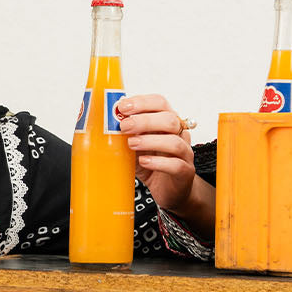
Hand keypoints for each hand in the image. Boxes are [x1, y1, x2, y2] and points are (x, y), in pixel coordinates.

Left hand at [116, 94, 214, 238]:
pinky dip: (158, 163)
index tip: (122, 107)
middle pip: (169, 119)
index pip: (160, 103)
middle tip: (124, 126)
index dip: (142, 102)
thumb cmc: (151, 164)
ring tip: (131, 144)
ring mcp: (185, 153)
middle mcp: (179, 134)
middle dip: (144, 120)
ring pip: (174, 142)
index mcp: (166, 122)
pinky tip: (143, 162)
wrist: (168, 189)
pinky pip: (176, 165)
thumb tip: (106, 122)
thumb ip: (126, 134)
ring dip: (150, 141)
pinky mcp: (185, 172)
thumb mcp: (134, 146)